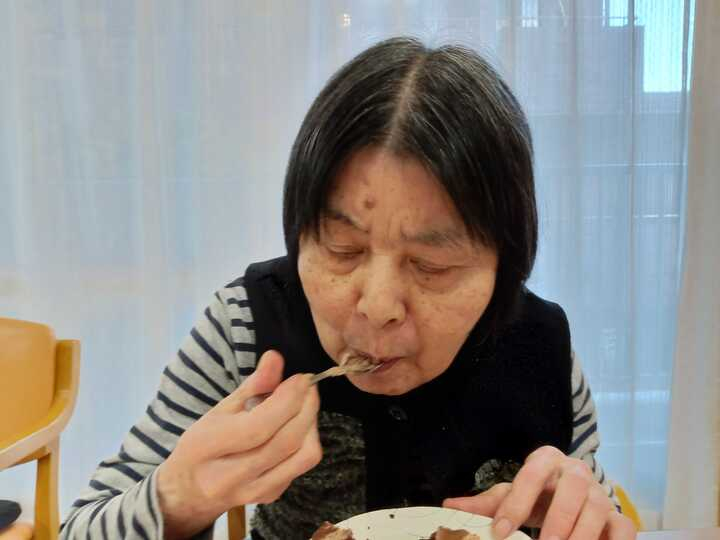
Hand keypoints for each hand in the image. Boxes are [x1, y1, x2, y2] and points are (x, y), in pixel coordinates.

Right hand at [157, 350, 321, 538]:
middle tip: (308, 385)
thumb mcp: (219, 411)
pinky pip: (302, 465)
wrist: (190, 493)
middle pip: (286, 441)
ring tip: (304, 403)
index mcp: (208, 447)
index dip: (287, 400)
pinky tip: (299, 424)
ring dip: (311, 423)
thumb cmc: (204, 444)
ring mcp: (254, 491)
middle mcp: (231, 476)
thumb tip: (275, 358)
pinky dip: (308, 440)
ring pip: (302, 456)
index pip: (258, 426)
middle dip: (305, 407)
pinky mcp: (271, 497)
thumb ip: (251, 386)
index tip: (300, 378)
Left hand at [443, 446, 635, 539]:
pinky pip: (624, 528)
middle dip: (558, 518)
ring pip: (598, 509)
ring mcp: (600, 494)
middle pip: (573, 487)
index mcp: (547, 461)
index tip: (502, 531)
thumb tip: (448, 507)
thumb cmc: (537, 497)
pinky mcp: (619, 517)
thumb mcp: (512, 496)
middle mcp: (577, 472)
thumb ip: (485, 503)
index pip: (532, 474)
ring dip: (581, 536)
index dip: (517, 502)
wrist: (572, 500)